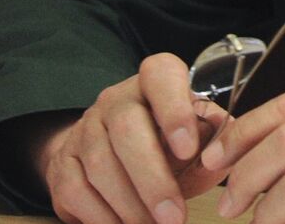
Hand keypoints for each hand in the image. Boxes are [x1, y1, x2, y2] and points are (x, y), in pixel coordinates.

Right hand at [36, 52, 229, 223]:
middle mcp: (115, 99)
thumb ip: (215, 142)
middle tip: (174, 217)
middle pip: (127, 129)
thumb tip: (220, 156)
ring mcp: (85, 129)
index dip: (174, 110)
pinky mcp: (64, 162)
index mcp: (155, 82)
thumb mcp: (200, 137)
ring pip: (101, 165)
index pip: (161, 75)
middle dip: (153, 180)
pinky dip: (104, 218)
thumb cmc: (171, 145)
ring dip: (131, 206)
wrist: (116, 154)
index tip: (188, 149)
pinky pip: (77, 191)